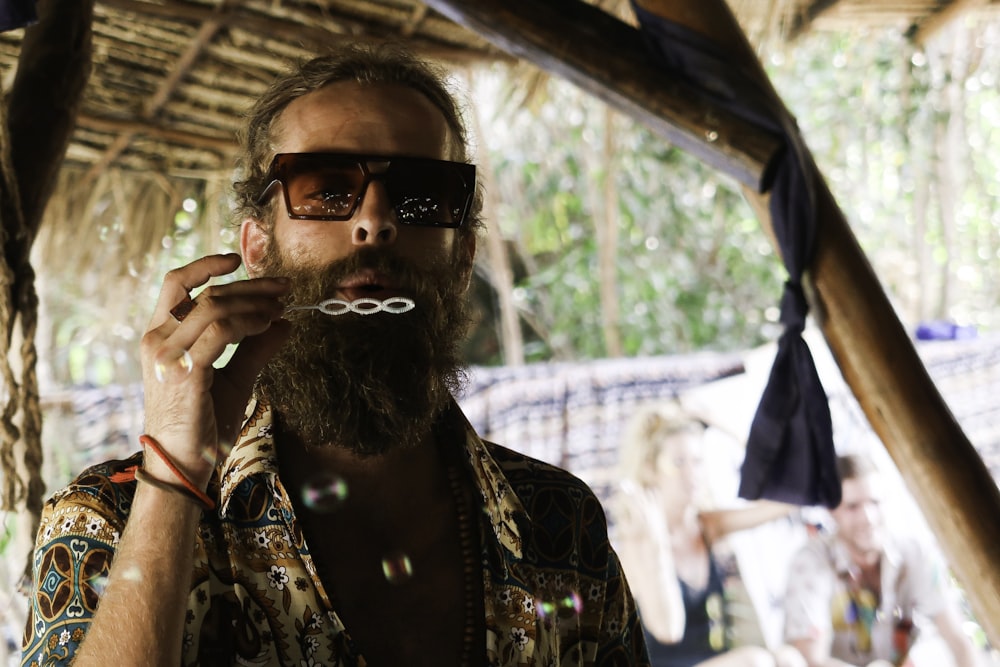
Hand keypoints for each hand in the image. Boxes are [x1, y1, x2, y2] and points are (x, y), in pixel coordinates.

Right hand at [140, 253, 290, 487]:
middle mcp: (158, 340)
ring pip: (214, 306)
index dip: (205, 264)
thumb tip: (284, 323)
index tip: (237, 259)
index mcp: (160, 337)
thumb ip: (255, 349)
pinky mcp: (184, 371)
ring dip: (254, 302)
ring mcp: (167, 355)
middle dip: (250, 286)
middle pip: (205, 292)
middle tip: (284, 287)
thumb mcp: (235, 379)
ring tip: (281, 307)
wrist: (185, 466)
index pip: (175, 284)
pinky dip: (250, 322)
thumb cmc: (204, 425)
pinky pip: (221, 331)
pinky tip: (269, 324)